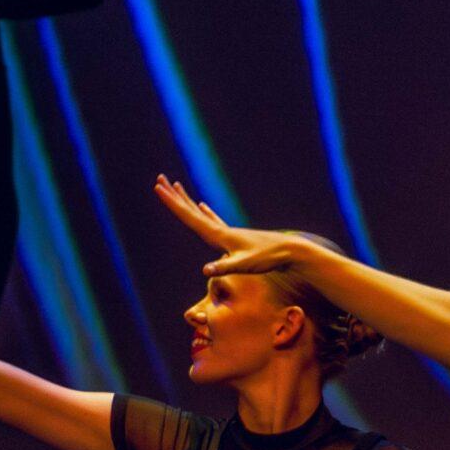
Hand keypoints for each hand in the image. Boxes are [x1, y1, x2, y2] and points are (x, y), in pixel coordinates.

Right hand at [150, 177, 308, 275]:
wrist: (290, 252)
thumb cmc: (268, 258)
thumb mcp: (245, 265)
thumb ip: (225, 267)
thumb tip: (206, 269)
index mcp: (220, 234)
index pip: (190, 216)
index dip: (173, 203)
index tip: (159, 188)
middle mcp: (221, 230)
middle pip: (191, 210)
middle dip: (175, 196)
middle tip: (160, 180)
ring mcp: (228, 232)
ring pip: (201, 213)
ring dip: (187, 201)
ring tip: (177, 187)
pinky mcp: (235, 237)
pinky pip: (214, 221)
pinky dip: (206, 213)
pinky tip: (203, 206)